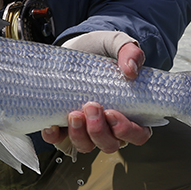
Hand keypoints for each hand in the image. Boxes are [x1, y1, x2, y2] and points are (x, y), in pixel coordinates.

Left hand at [41, 34, 151, 153]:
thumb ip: (129, 51)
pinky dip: (55, 137)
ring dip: (79, 135)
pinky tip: (52, 125)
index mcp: (131, 111)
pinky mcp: (64, 126)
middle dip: (99, 131)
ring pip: (86, 146)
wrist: (73, 47)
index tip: (112, 113)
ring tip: (73, 113)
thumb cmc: (100, 50)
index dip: (127, 130)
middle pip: (110, 144)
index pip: (138, 134)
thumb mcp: (116, 43)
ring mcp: (86, 128)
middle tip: (91, 106)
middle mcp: (109, 125)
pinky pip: (59, 141)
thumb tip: (131, 69)